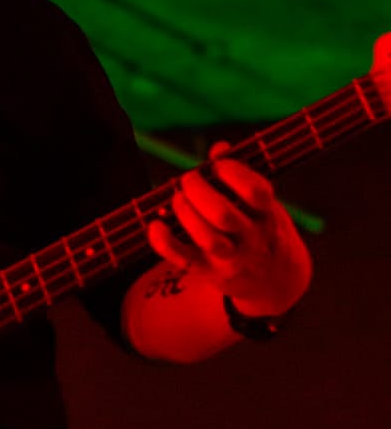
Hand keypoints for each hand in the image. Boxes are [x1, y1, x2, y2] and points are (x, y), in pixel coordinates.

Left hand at [148, 141, 311, 315]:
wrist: (274, 280)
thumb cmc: (259, 226)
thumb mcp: (262, 202)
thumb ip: (241, 174)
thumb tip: (219, 148)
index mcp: (267, 214)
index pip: (256, 192)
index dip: (232, 172)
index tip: (218, 166)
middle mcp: (252, 238)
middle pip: (223, 215)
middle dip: (198, 191)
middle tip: (188, 180)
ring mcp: (231, 258)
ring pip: (207, 238)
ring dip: (184, 213)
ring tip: (178, 200)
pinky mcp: (208, 272)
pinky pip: (182, 259)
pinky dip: (163, 242)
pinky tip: (155, 225)